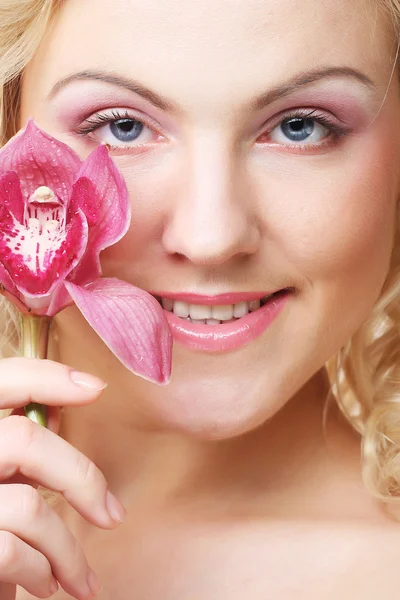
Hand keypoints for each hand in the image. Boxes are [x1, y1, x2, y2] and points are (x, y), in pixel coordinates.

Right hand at [0, 357, 125, 599]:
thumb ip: (18, 448)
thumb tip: (59, 412)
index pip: (0, 380)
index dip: (46, 376)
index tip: (96, 388)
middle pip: (26, 439)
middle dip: (81, 478)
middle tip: (112, 517)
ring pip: (29, 506)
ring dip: (67, 550)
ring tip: (79, 578)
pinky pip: (11, 550)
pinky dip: (41, 571)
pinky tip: (46, 584)